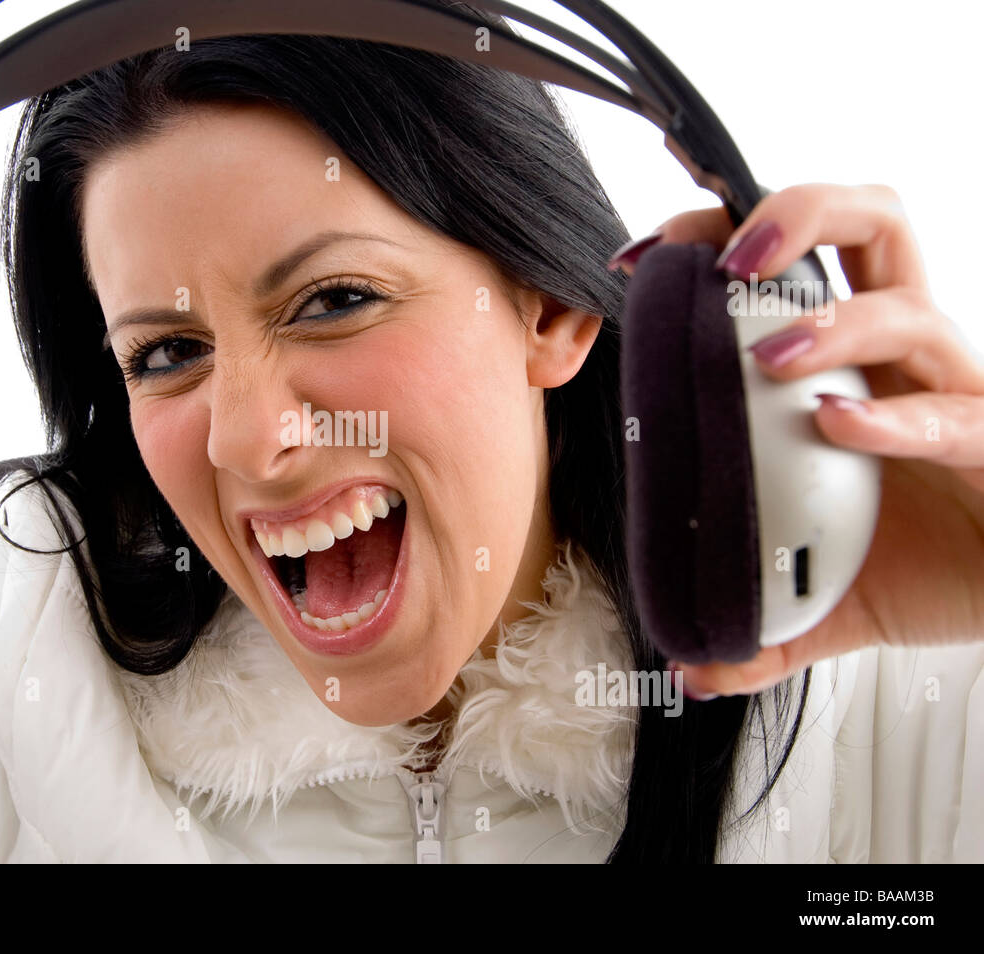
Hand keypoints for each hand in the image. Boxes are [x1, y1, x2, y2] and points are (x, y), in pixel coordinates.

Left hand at [608, 184, 983, 698]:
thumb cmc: (932, 565)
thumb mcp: (824, 598)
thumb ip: (756, 624)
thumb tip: (692, 668)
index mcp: (856, 364)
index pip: (799, 260)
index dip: (726, 235)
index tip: (645, 259)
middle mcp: (907, 360)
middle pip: (874, 224)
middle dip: (797, 212)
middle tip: (724, 257)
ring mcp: (957, 395)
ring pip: (910, 310)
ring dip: (833, 322)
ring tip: (768, 357)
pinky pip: (955, 416)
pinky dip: (895, 417)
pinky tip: (842, 426)